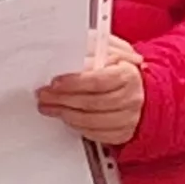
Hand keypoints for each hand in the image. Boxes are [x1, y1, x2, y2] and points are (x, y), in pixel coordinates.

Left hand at [37, 32, 146, 149]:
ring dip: (65, 114)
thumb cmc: (121, 68)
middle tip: (44, 95)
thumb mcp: (111, 50)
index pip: (97, 81)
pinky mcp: (122, 133)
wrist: (140, 88)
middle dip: (62, 100)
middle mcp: (131, 99)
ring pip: (91, 121)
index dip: (73, 83)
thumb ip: (93, 49)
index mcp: (128, 75)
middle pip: (91, 103)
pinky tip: (66, 117)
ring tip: (49, 107)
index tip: (55, 82)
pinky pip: (95, 134)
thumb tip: (70, 51)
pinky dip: (76, 126)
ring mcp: (128, 119)